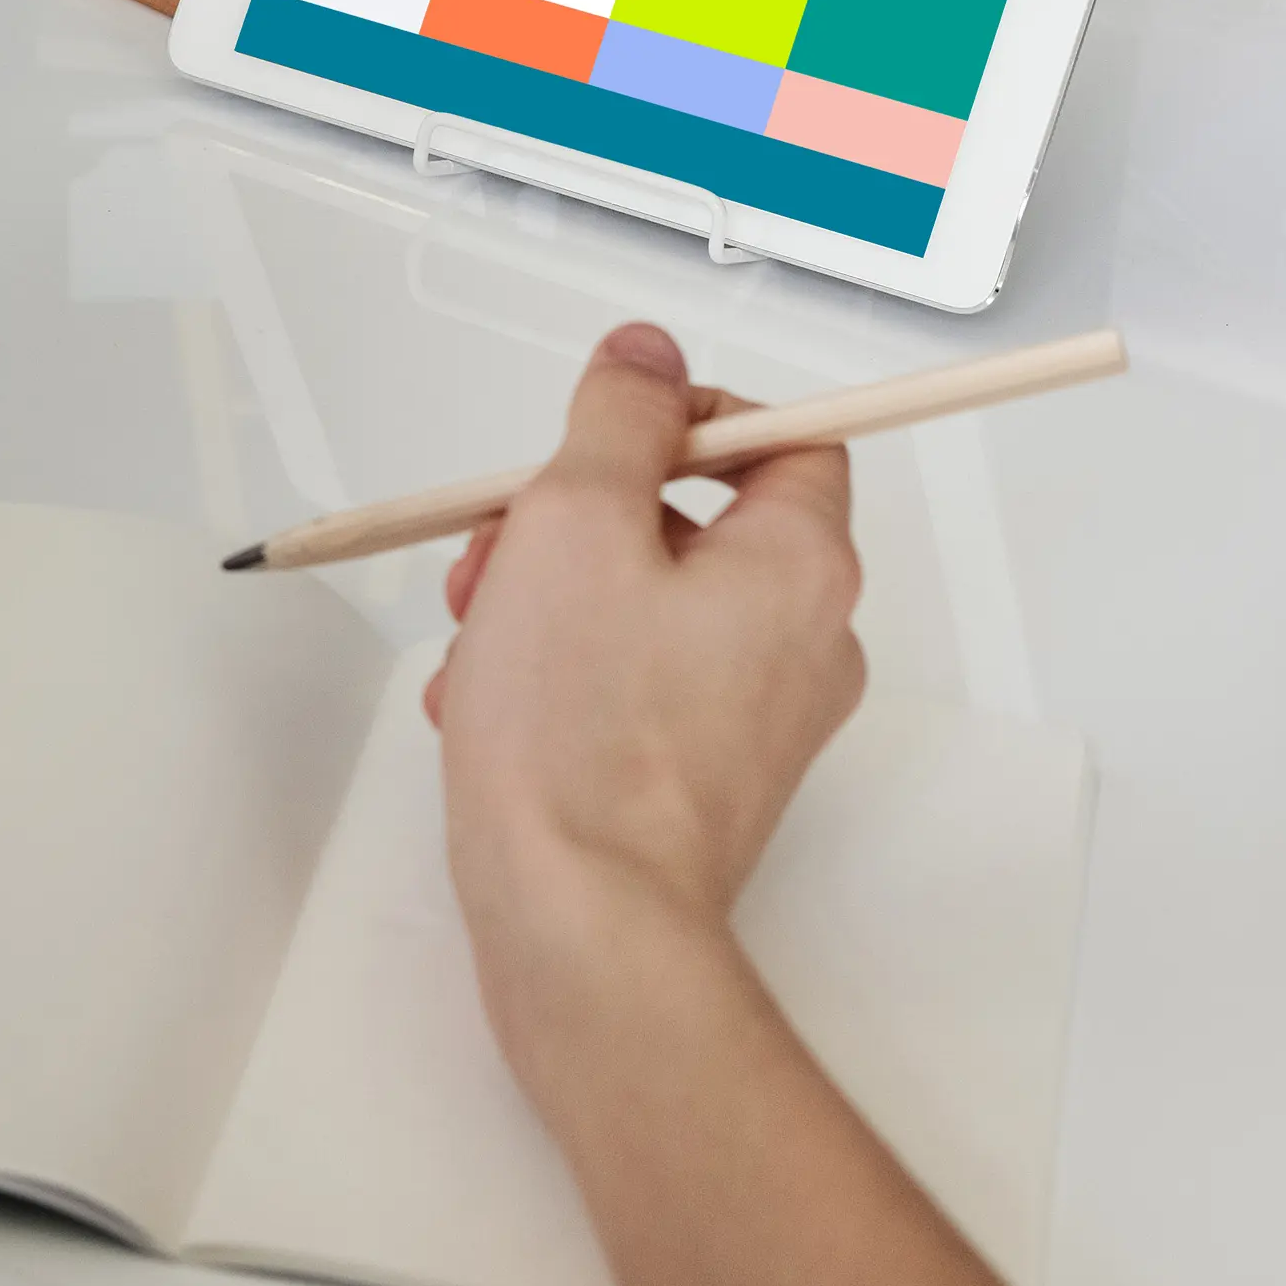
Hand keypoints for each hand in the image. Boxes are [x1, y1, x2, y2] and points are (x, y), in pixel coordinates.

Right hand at [428, 322, 862, 1067]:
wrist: (581, 927)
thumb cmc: (584, 742)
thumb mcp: (575, 523)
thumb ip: (617, 420)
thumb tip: (648, 358)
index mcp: (799, 564)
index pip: (784, 438)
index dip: (688, 420)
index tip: (604, 436)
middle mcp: (802, 640)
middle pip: (695, 523)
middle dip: (577, 521)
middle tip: (503, 549)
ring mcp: (756, 721)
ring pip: (647, 607)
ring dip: (549, 603)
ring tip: (482, 646)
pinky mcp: (702, 783)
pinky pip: (632, 687)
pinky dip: (559, 679)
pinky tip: (491, 710)